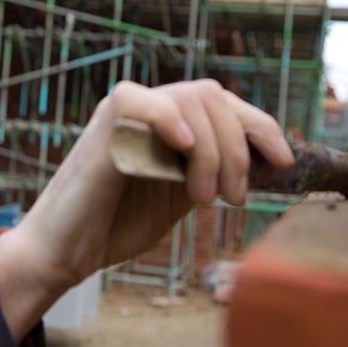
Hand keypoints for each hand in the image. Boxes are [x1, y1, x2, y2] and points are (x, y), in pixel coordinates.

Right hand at [0, 79, 293, 338]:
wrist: (64, 250)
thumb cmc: (115, 225)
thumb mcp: (176, 195)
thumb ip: (206, 169)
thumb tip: (259, 160)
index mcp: (166, 125)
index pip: (222, 103)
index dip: (259, 126)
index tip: (283, 161)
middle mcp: (146, 112)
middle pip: (212, 96)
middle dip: (237, 148)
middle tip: (232, 198)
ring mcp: (123, 117)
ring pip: (188, 99)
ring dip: (211, 151)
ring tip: (203, 197)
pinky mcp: (101, 131)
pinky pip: (139, 101)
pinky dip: (168, 118)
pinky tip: (180, 147)